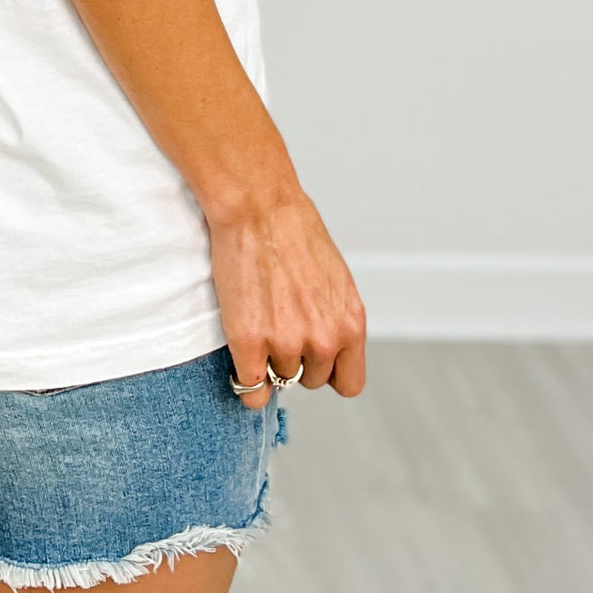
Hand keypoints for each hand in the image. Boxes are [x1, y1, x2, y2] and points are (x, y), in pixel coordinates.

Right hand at [207, 184, 366, 408]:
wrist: (257, 204)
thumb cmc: (293, 229)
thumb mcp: (335, 278)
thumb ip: (334, 318)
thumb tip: (326, 347)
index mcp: (351, 324)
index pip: (349, 383)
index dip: (329, 372)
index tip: (312, 358)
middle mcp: (324, 340)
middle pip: (311, 381)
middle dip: (296, 359)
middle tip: (277, 323)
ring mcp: (285, 343)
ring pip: (278, 379)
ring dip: (267, 359)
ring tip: (258, 318)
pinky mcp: (248, 341)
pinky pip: (250, 388)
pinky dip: (245, 380)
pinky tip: (242, 355)